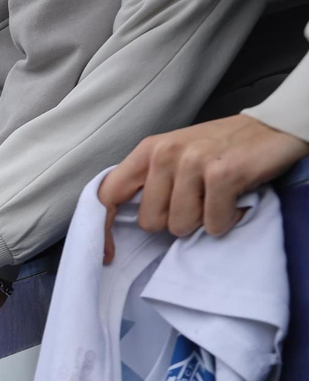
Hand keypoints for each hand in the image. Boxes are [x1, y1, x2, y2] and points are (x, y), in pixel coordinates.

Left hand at [98, 114, 308, 260]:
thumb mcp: (177, 155)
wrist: (276, 127)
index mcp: (148, 150)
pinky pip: (212, 223)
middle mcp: (165, 153)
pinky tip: (235, 199)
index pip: (107, 195)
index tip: (108, 253)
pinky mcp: (221, 174)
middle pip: (150, 222)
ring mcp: (193, 162)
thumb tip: (121, 217)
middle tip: (199, 200)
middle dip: (175, 220)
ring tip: (217, 196)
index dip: (104, 229)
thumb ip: (149, 180)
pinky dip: (227, 219)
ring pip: (180, 226)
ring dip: (203, 220)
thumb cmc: (222, 148)